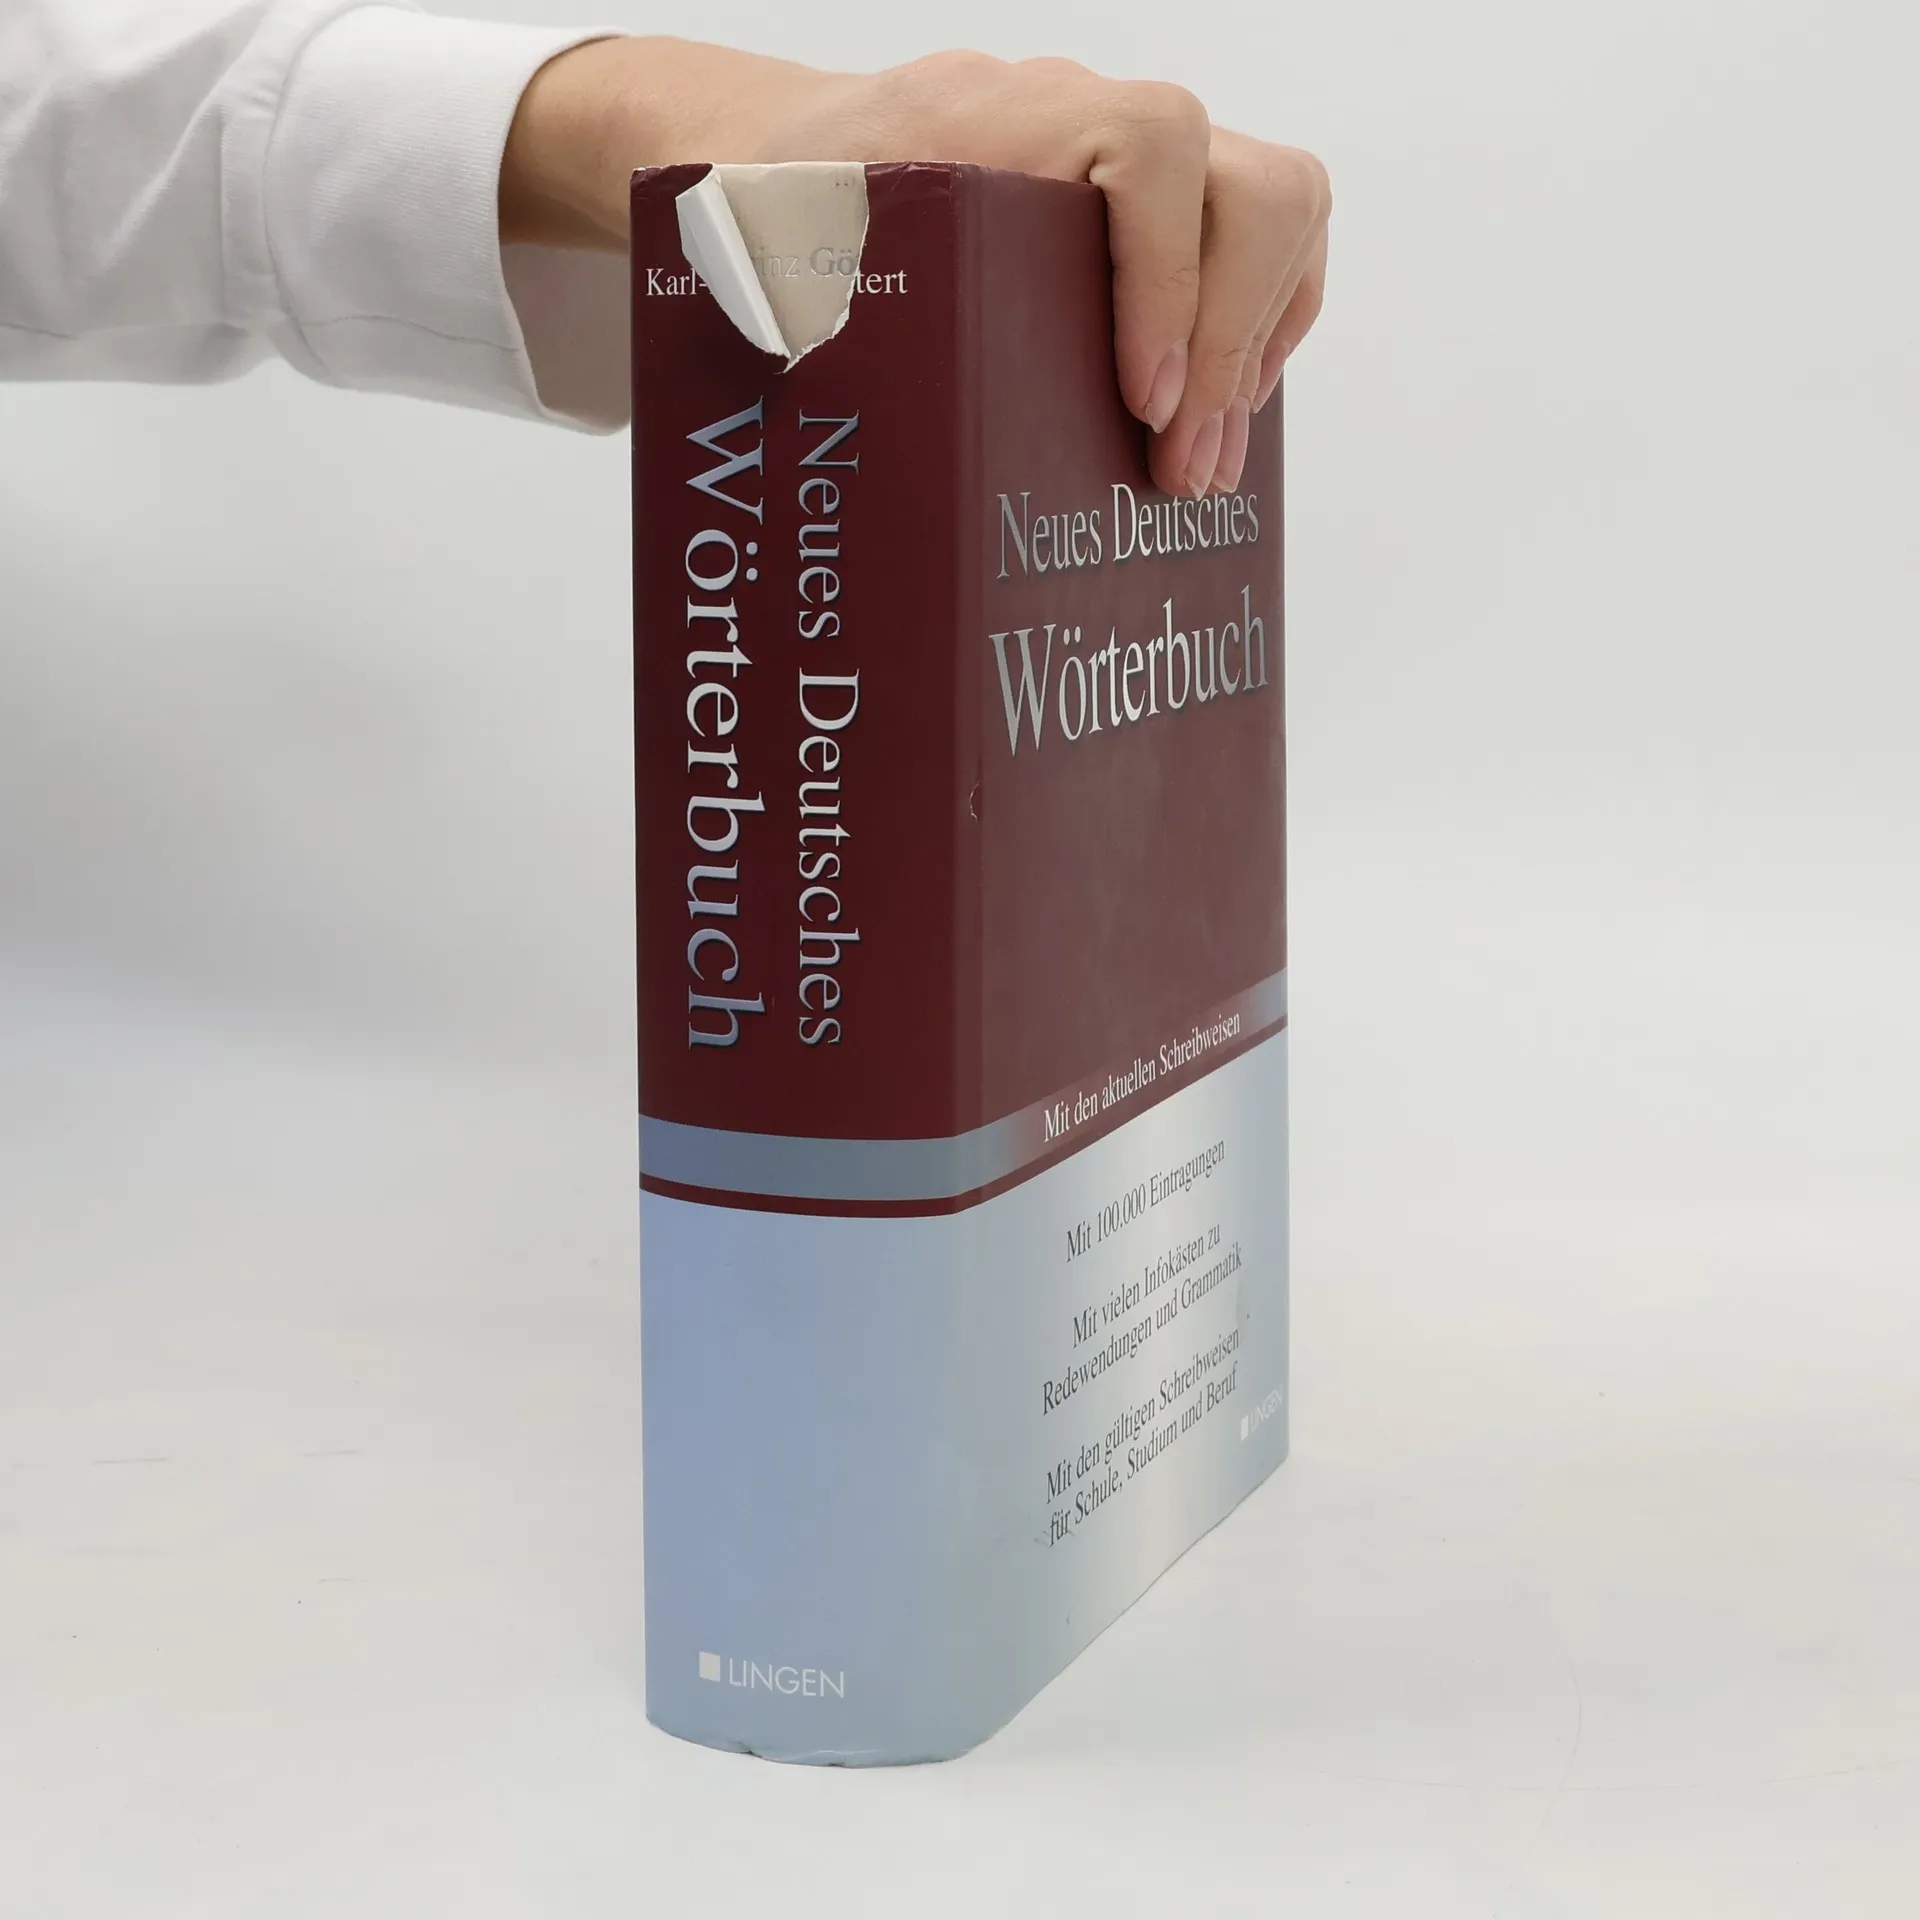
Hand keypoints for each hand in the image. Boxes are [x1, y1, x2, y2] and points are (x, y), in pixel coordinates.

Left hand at [501, 39, 1329, 497]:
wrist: (789, 159)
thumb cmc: (781, 213)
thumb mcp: (778, 247)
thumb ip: (812, 299)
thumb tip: (840, 441)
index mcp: (1001, 112)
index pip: (1151, 147)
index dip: (1169, 276)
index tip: (1146, 400)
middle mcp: (1087, 117)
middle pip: (1251, 186)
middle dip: (1234, 342)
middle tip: (1183, 473)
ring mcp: (1131, 160)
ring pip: (1274, 209)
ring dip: (1259, 343)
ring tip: (1202, 466)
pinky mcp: (1155, 213)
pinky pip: (1260, 239)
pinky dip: (1262, 327)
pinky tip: (1214, 415)